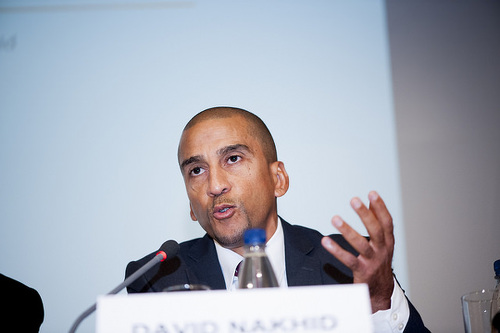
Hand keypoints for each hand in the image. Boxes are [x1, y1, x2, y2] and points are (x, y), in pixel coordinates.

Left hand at [321, 191, 394, 312]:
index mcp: (388, 242)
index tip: (372, 193)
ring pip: (361, 244)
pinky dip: (336, 250)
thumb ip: (376, 222)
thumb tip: (370, 201)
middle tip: (354, 200)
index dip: (380, 207)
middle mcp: (382, 250)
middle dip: (365, 214)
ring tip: (335, 218)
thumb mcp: (382, 242)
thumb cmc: (379, 262)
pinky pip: (348, 259)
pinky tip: (325, 241)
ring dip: (347, 230)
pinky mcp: (362, 271)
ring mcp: (373, 261)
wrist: (381, 291)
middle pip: (376, 230)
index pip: (387, 222)